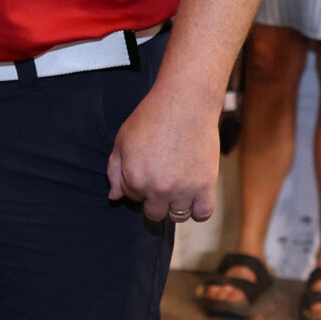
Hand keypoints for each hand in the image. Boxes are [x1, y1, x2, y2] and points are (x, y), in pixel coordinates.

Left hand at [106, 83, 218, 224]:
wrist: (185, 103)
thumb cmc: (151, 118)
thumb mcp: (122, 140)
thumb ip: (115, 171)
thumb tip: (114, 197)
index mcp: (135, 179)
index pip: (132, 197)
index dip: (138, 184)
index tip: (147, 168)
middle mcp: (158, 189)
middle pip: (153, 213)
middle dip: (154, 199)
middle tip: (162, 178)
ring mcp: (183, 190)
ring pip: (177, 216)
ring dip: (175, 205)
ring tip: (178, 185)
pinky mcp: (206, 186)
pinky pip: (202, 214)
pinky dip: (198, 210)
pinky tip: (194, 197)